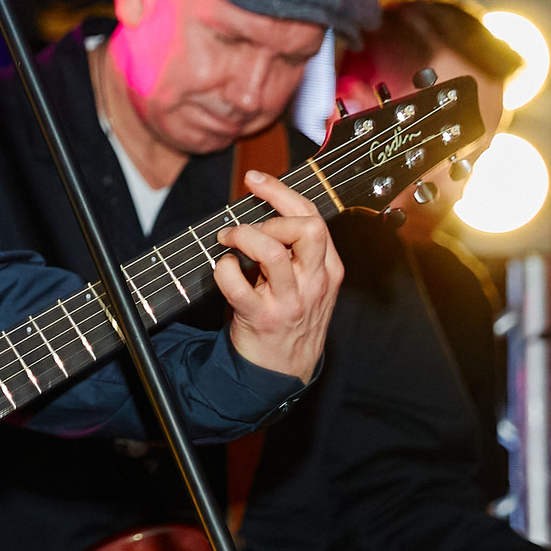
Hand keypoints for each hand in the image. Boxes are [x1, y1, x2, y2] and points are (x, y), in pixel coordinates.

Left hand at [215, 171, 345, 380]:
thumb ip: (297, 249)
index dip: (281, 192)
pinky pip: (238, 286)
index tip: (255, 180)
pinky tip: (223, 270)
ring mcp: (290, 302)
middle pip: (306, 229)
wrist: (283, 370)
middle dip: (271, 216)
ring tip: (228, 241)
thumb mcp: (308, 282)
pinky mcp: (262, 319)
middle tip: (245, 226)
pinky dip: (223, 270)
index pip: (313, 217)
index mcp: (328, 268)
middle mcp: (314, 282)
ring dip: (243, 237)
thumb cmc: (290, 317)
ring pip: (273, 253)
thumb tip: (264, 207)